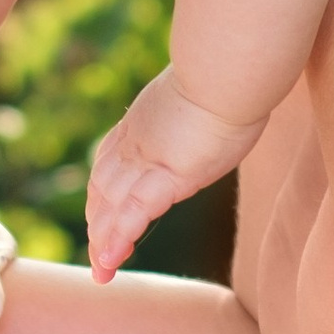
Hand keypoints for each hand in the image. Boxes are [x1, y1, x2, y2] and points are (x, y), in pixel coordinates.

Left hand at [85, 65, 263, 282]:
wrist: (231, 64)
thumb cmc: (234, 73)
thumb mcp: (208, 93)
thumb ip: (199, 109)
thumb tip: (222, 104)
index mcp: (144, 121)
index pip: (112, 162)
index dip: (105, 191)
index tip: (103, 215)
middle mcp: (137, 142)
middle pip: (105, 187)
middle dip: (100, 222)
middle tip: (99, 254)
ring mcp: (149, 159)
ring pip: (113, 205)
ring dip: (104, 239)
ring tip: (103, 269)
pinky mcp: (167, 175)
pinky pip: (135, 213)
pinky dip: (119, 238)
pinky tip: (111, 260)